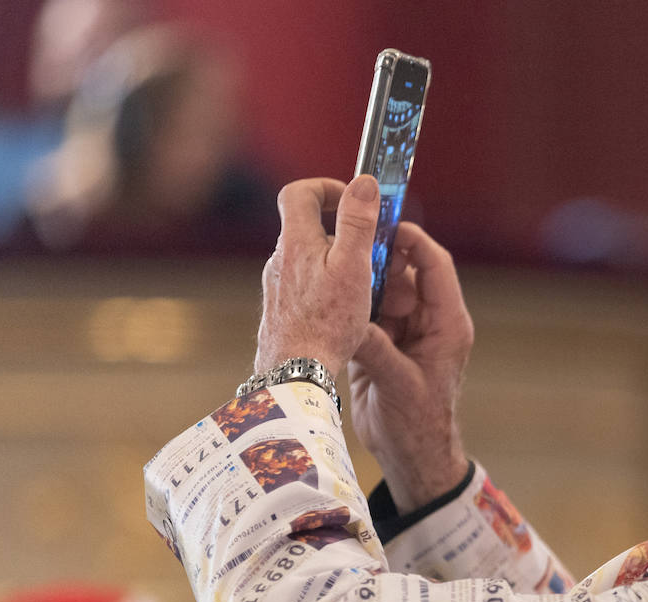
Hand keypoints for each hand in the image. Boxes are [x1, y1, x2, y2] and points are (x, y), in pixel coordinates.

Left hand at [254, 176, 379, 376]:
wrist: (295, 373)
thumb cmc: (327, 323)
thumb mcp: (353, 266)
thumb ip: (358, 222)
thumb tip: (364, 182)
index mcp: (295, 242)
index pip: (298, 193)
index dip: (324, 187)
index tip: (350, 199)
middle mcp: (279, 261)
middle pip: (307, 230)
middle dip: (341, 233)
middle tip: (371, 251)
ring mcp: (277, 288)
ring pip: (309, 262)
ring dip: (335, 264)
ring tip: (364, 287)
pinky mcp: (280, 313)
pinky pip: (305, 289)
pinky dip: (326, 290)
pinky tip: (344, 314)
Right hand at [349, 220, 473, 512]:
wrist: (411, 458)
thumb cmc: (418, 426)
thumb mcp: (399, 385)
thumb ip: (376, 349)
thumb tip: (348, 318)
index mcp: (446, 324)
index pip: (434, 266)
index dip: (411, 239)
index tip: (381, 224)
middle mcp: (427, 322)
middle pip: (404, 271)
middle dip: (376, 256)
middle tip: (344, 243)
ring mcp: (403, 332)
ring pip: (381, 289)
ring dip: (359, 279)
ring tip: (331, 265)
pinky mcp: (380, 345)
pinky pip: (365, 312)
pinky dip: (349, 303)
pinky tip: (326, 294)